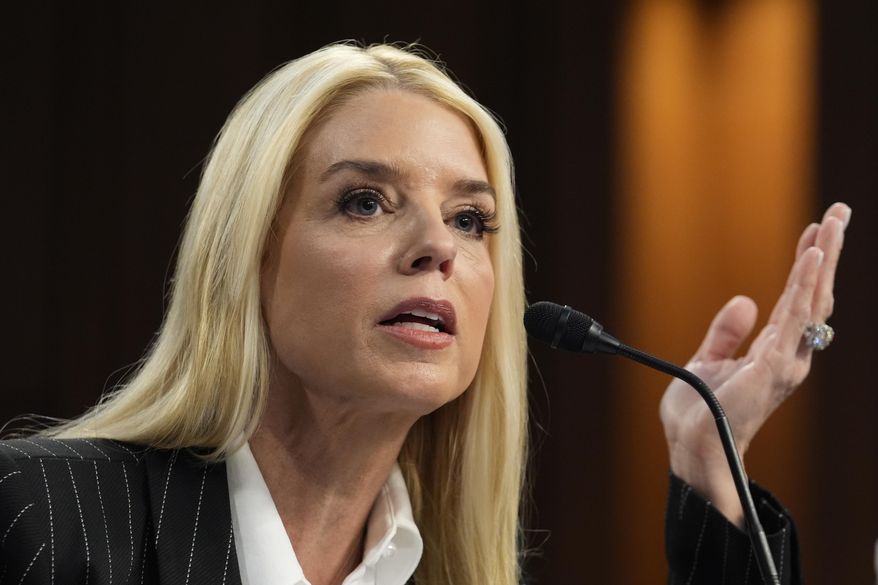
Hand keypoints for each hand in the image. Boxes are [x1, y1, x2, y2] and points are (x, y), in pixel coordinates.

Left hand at [659, 202, 850, 526]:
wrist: (692, 447)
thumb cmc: (700, 413)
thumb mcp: (707, 361)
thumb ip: (726, 333)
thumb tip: (745, 300)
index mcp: (773, 351)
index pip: (795, 298)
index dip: (806, 265)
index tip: (814, 231)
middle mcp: (788, 354)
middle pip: (813, 294)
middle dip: (826, 252)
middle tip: (838, 212)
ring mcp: (785, 360)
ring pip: (811, 300)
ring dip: (822, 259)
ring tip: (832, 222)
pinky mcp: (774, 366)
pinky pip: (794, 318)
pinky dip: (805, 285)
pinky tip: (812, 258)